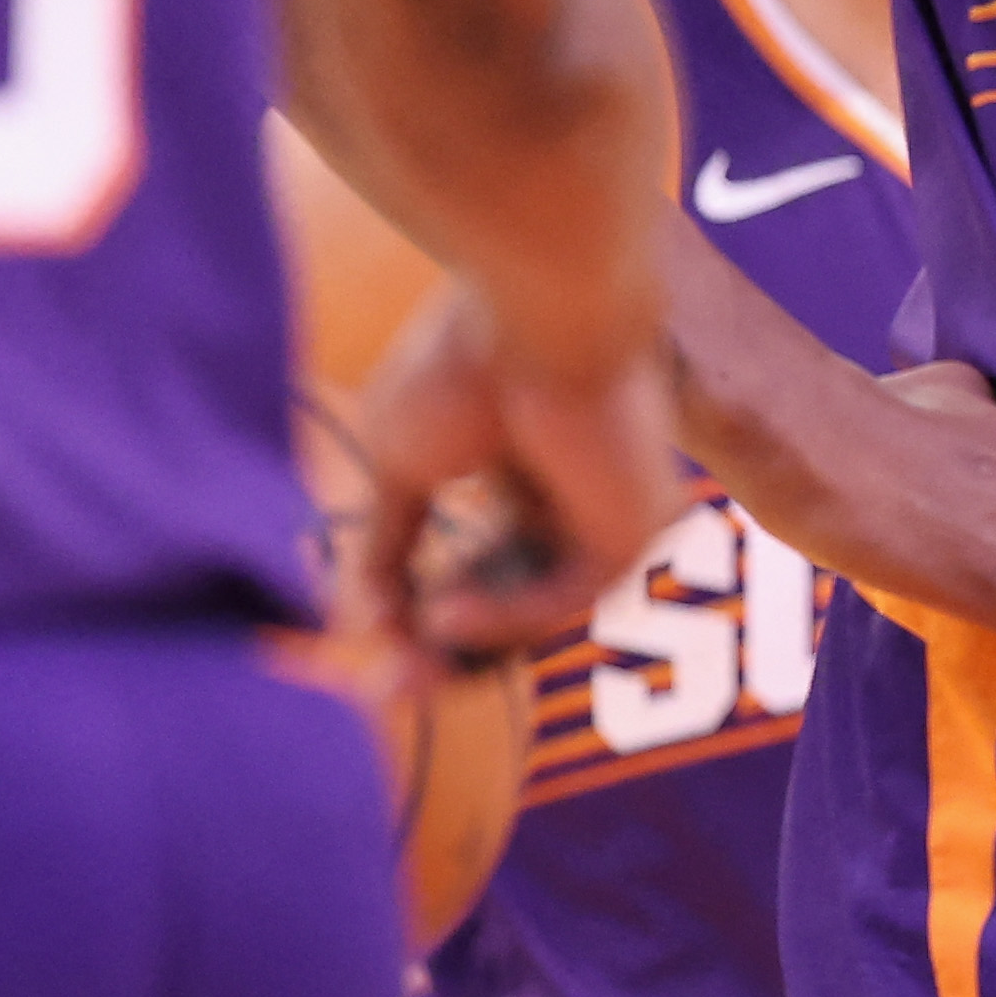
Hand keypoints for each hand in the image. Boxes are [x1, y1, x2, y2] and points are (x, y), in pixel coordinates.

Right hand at [348, 288, 689, 665]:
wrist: (536, 306)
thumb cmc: (467, 360)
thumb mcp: (405, 464)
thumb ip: (389, 544)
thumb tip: (357, 620)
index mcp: (531, 473)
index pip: (485, 570)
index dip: (424, 616)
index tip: (368, 651)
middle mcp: (579, 499)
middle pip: (514, 603)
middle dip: (444, 651)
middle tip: (383, 690)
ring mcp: (615, 514)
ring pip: (538, 610)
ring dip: (466, 646)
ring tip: (398, 668)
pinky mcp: (638, 527)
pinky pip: (564, 595)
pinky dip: (503, 614)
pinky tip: (443, 613)